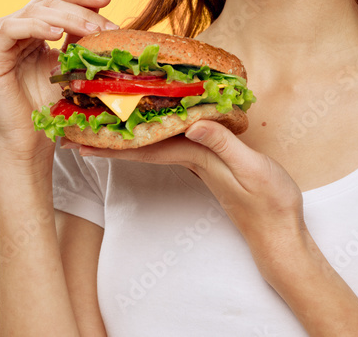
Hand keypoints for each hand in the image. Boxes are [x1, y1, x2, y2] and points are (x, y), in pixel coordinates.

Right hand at [0, 0, 117, 160]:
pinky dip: (37, 26)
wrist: (31, 141)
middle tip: (106, 23)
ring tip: (92, 31)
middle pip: (48, 0)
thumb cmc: (51, 104)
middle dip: (81, 7)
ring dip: (68, 18)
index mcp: (28, 25)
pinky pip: (11, 29)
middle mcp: (9, 28)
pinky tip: (58, 34)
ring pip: (35, 11)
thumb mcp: (71, 60)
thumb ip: (80, 31)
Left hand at [63, 121, 305, 265]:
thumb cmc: (270, 203)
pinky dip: (159, 136)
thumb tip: (195, 124)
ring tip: (104, 127)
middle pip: (145, 147)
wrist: (281, 234)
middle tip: (77, 131)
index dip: (116, 141)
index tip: (83, 138)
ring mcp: (202, 165)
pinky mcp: (211, 165)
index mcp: (199, 159)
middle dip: (112, 139)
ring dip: (130, 138)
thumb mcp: (252, 170)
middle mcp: (194, 162)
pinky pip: (176, 145)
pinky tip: (155, 129)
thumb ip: (224, 145)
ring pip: (157, 146)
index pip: (149, 147)